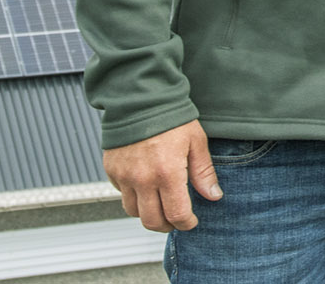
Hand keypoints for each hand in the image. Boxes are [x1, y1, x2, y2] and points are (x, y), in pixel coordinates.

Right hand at [103, 120, 221, 231]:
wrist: (141, 99)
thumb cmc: (171, 118)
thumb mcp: (196, 142)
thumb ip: (204, 172)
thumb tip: (213, 195)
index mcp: (167, 173)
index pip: (177, 214)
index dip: (186, 223)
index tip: (191, 222)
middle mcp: (143, 179)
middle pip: (152, 221)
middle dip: (167, 225)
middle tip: (175, 220)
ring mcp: (124, 176)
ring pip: (133, 212)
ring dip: (148, 213)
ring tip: (160, 204)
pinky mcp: (112, 171)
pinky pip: (121, 194)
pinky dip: (133, 196)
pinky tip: (145, 185)